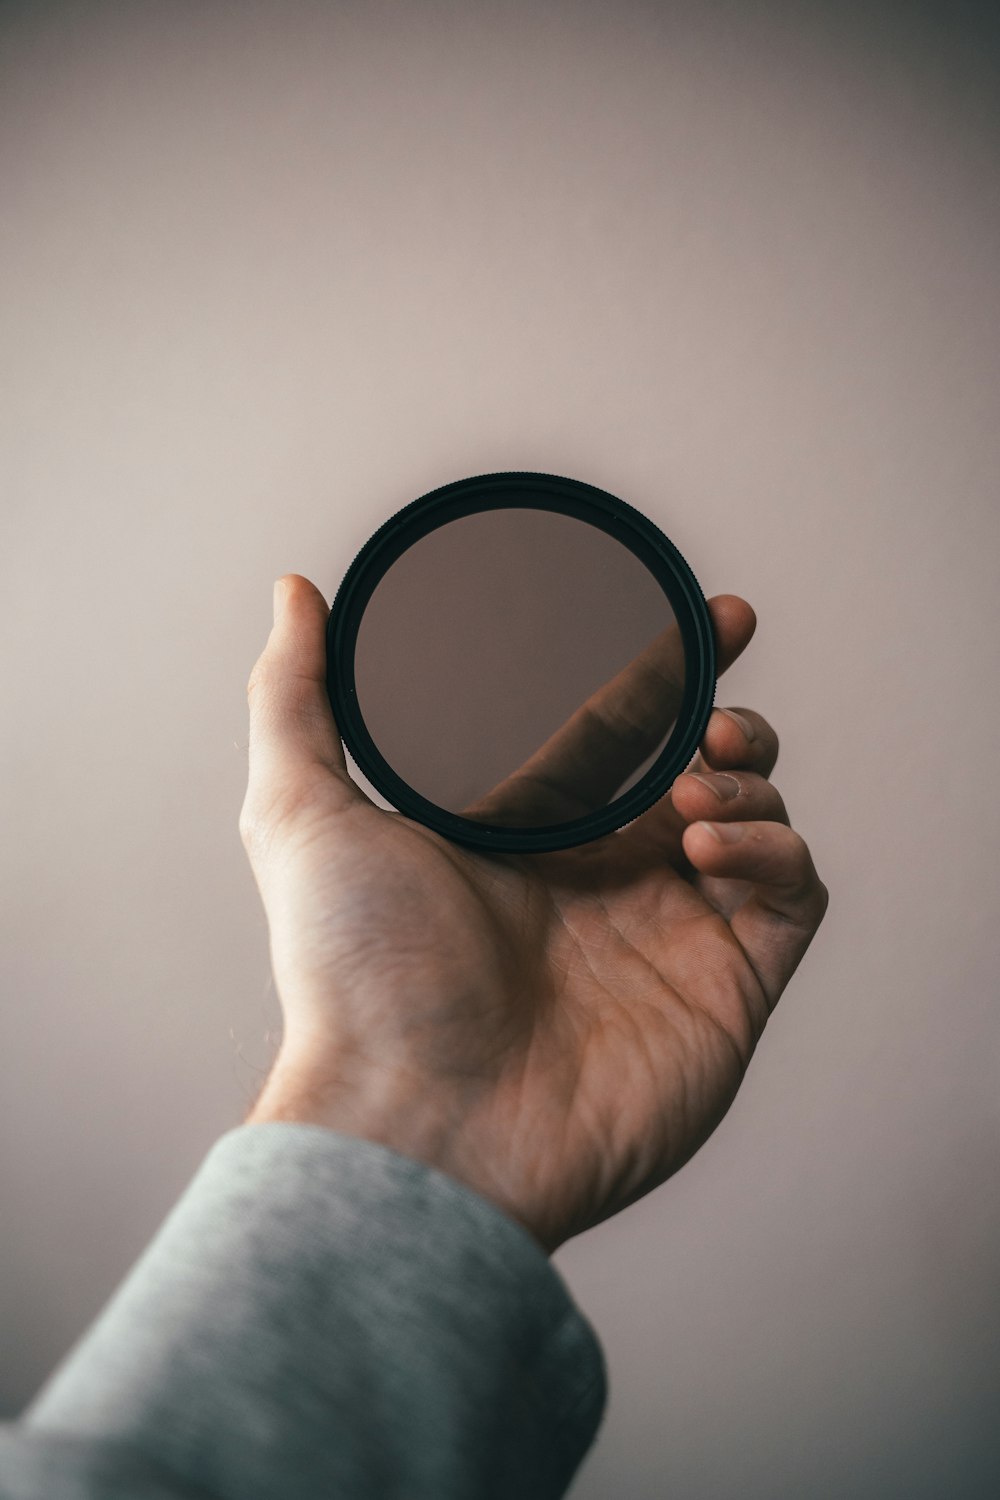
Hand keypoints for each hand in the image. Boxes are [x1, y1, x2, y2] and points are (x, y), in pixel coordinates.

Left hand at [239, 575, 828, 1254]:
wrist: (416, 1120)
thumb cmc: (354, 979)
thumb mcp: (301, 813)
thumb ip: (297, 695)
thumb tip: (293, 592)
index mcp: (526, 836)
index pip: (615, 731)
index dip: (664, 670)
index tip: (705, 616)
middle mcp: (602, 880)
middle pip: (698, 769)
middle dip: (725, 714)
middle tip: (719, 677)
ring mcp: (669, 933)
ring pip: (757, 820)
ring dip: (744, 778)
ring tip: (692, 785)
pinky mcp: (726, 989)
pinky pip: (792, 897)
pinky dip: (774, 851)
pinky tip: (703, 845)